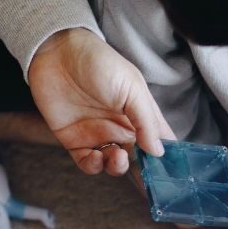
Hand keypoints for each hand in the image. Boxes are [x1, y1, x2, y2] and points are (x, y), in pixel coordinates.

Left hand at [27, 28, 173, 175]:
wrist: (56, 54)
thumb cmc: (99, 63)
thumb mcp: (132, 87)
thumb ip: (146, 120)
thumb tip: (159, 151)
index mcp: (139, 113)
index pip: (158, 139)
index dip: (166, 157)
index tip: (171, 172)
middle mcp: (121, 127)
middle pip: (138, 158)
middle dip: (143, 171)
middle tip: (143, 174)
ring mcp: (98, 135)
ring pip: (113, 164)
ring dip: (118, 167)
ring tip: (117, 157)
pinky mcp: (74, 140)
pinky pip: (88, 163)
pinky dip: (94, 166)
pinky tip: (96, 158)